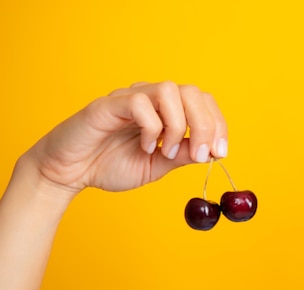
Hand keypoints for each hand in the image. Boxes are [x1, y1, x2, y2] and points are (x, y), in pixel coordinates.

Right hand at [25, 81, 227, 194]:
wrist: (70, 172)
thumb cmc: (110, 165)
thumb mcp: (158, 166)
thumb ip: (183, 156)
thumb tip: (212, 151)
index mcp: (166, 111)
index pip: (203, 102)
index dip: (218, 125)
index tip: (220, 152)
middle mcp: (151, 99)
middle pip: (193, 92)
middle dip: (205, 125)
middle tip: (201, 154)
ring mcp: (131, 98)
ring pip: (169, 91)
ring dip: (177, 125)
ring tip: (166, 152)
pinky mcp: (110, 105)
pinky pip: (140, 103)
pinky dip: (151, 128)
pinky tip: (145, 147)